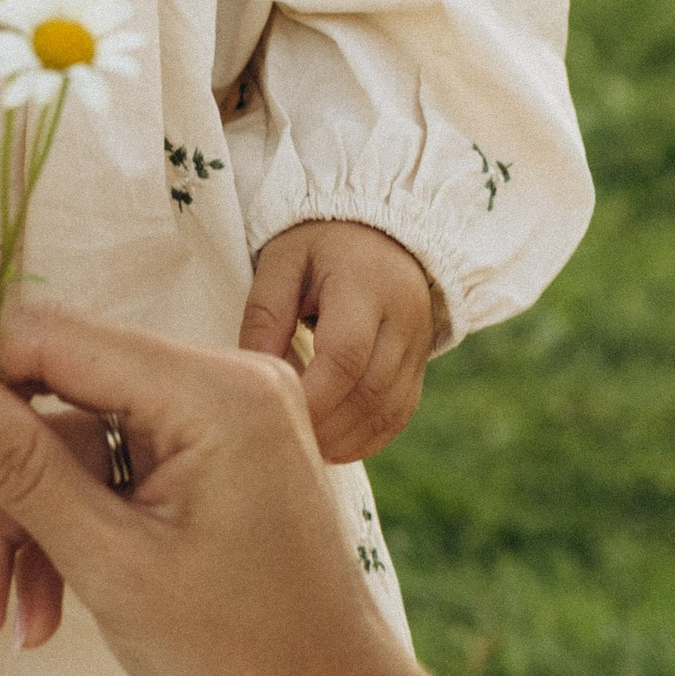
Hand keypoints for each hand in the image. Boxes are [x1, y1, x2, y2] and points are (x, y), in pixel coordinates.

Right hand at [0, 305, 430, 675]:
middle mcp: (221, 383)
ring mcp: (219, 425)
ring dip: (18, 535)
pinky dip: (66, 543)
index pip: (50, 336)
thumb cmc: (246, 666)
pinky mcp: (211, 466)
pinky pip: (110, 480)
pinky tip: (37, 620)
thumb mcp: (111, 565)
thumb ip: (16, 462)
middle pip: (53, 395)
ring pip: (70, 451)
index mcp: (213, 389)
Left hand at [240, 219, 434, 459]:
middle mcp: (403, 317)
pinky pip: (400, 412)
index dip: (312, 395)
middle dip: (326, 424)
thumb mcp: (283, 261)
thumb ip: (266, 314)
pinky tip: (335, 445)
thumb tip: (253, 375)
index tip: (276, 412)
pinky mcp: (421, 362)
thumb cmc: (320, 241)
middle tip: (283, 439)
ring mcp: (419, 343)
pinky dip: (369, 437)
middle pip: (370, 390)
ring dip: (347, 438)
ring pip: (390, 409)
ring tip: (305, 448)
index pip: (345, 355)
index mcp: (366, 284)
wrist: (382, 227)